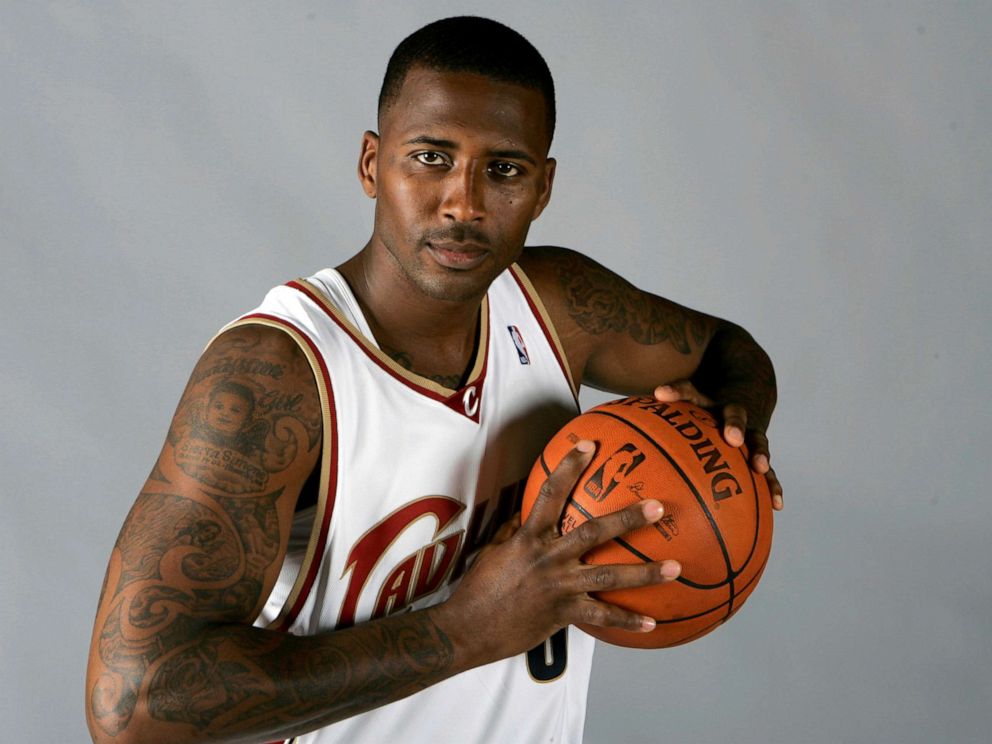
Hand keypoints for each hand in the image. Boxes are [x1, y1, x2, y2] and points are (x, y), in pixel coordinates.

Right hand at [435, 440, 680, 665]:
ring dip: (646, 573)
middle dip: (629, 518)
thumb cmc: (478, 588)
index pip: (551, 493)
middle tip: (658, 507)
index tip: (590, 446)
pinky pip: (602, 617)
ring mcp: (559, 587)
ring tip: (676, 567)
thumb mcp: (494, 550)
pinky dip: (627, 621)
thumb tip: (528, 509)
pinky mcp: (563, 614)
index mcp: (529, 536)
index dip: (569, 467)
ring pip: (609, 576)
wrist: (468, 629)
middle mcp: (548, 558)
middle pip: (594, 532)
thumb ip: (515, 530)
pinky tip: (652, 623)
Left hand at [654, 381, 783, 509]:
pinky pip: (768, 468)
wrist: (746, 379)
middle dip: (732, 424)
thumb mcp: (678, 396)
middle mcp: (729, 411)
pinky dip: (773, 485)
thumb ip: (646, 412)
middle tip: (729, 438)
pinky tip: (777, 505)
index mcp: (706, 398)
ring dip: (759, 452)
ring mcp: (748, 429)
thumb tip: (604, 429)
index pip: (690, 389)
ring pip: (756, 439)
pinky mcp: (757, 446)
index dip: (676, 391)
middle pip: (733, 413)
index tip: (660, 394)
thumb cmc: (699, 400)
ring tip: (760, 468)